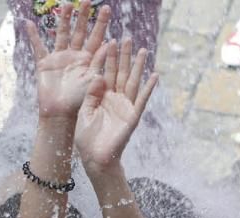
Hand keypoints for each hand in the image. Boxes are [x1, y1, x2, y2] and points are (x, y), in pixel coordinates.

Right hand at [27, 1, 110, 119]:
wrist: (59, 113)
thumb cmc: (78, 101)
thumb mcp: (91, 81)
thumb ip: (98, 63)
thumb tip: (109, 45)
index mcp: (87, 60)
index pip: (96, 38)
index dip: (101, 24)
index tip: (106, 9)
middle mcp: (74, 56)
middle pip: (79, 32)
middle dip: (83, 17)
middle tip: (86, 1)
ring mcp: (59, 58)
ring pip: (61, 35)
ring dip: (63, 20)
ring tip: (67, 5)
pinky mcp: (45, 64)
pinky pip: (38, 47)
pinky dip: (33, 36)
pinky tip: (29, 24)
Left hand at [75, 38, 158, 172]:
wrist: (95, 158)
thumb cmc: (86, 138)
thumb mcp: (84, 112)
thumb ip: (91, 95)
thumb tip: (98, 76)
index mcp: (102, 96)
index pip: (107, 73)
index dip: (109, 58)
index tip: (110, 41)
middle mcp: (115, 99)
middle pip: (122, 73)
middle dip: (125, 56)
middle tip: (128, 38)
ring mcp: (125, 106)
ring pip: (133, 82)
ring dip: (138, 67)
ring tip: (143, 50)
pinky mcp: (132, 116)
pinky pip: (141, 100)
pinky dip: (148, 88)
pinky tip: (154, 75)